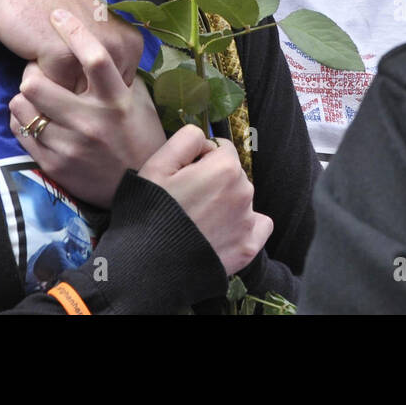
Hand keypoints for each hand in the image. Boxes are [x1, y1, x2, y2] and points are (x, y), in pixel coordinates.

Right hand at [0, 0, 142, 88]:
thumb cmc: (54, 9)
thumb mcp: (95, 34)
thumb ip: (107, 61)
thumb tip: (106, 99)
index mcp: (132, 45)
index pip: (114, 93)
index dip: (91, 89)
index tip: (76, 63)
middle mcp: (121, 49)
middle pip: (95, 100)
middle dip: (74, 92)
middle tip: (59, 56)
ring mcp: (95, 54)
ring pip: (73, 100)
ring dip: (56, 87)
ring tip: (48, 53)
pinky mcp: (64, 57)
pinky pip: (50, 90)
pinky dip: (38, 78)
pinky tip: (36, 51)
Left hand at [8, 10, 165, 207]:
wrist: (140, 190)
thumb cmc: (140, 138)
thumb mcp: (139, 104)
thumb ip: (119, 77)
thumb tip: (99, 44)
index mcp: (116, 101)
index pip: (94, 59)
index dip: (73, 32)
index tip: (58, 15)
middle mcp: (91, 122)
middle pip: (36, 84)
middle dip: (32, 73)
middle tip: (38, 73)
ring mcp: (69, 145)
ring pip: (21, 107)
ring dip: (24, 98)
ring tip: (37, 100)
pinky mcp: (54, 164)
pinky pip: (20, 131)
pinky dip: (23, 121)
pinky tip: (37, 120)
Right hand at [139, 126, 272, 275]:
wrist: (147, 266)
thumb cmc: (149, 211)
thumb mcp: (157, 163)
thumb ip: (186, 138)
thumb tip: (204, 139)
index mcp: (225, 167)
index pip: (220, 148)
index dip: (199, 158)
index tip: (182, 174)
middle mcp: (245, 191)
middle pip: (231, 173)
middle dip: (213, 179)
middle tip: (186, 199)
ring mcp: (248, 222)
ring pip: (240, 198)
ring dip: (225, 201)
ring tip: (197, 220)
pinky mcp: (248, 248)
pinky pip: (258, 225)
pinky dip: (245, 225)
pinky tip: (222, 231)